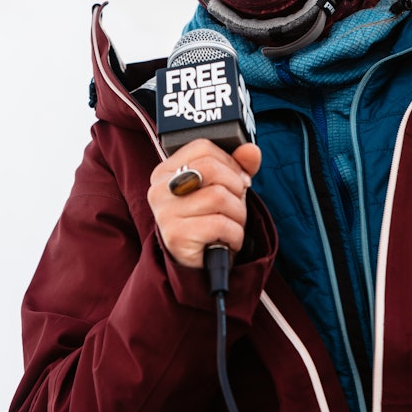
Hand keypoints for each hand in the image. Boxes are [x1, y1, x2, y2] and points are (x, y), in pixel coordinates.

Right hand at [147, 140, 260, 268]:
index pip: (202, 148)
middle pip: (210, 169)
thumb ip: (239, 166)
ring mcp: (165, 213)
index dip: (229, 162)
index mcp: (166, 171)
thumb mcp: (225, 188)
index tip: (238, 179)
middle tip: (236, 205)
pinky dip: (234, 234)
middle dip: (236, 187)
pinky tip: (227, 240)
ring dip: (237, 214)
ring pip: (219, 197)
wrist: (199, 263)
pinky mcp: (176, 236)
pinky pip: (220, 224)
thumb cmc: (209, 220)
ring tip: (230, 224)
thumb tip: (251, 151)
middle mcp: (160, 189)